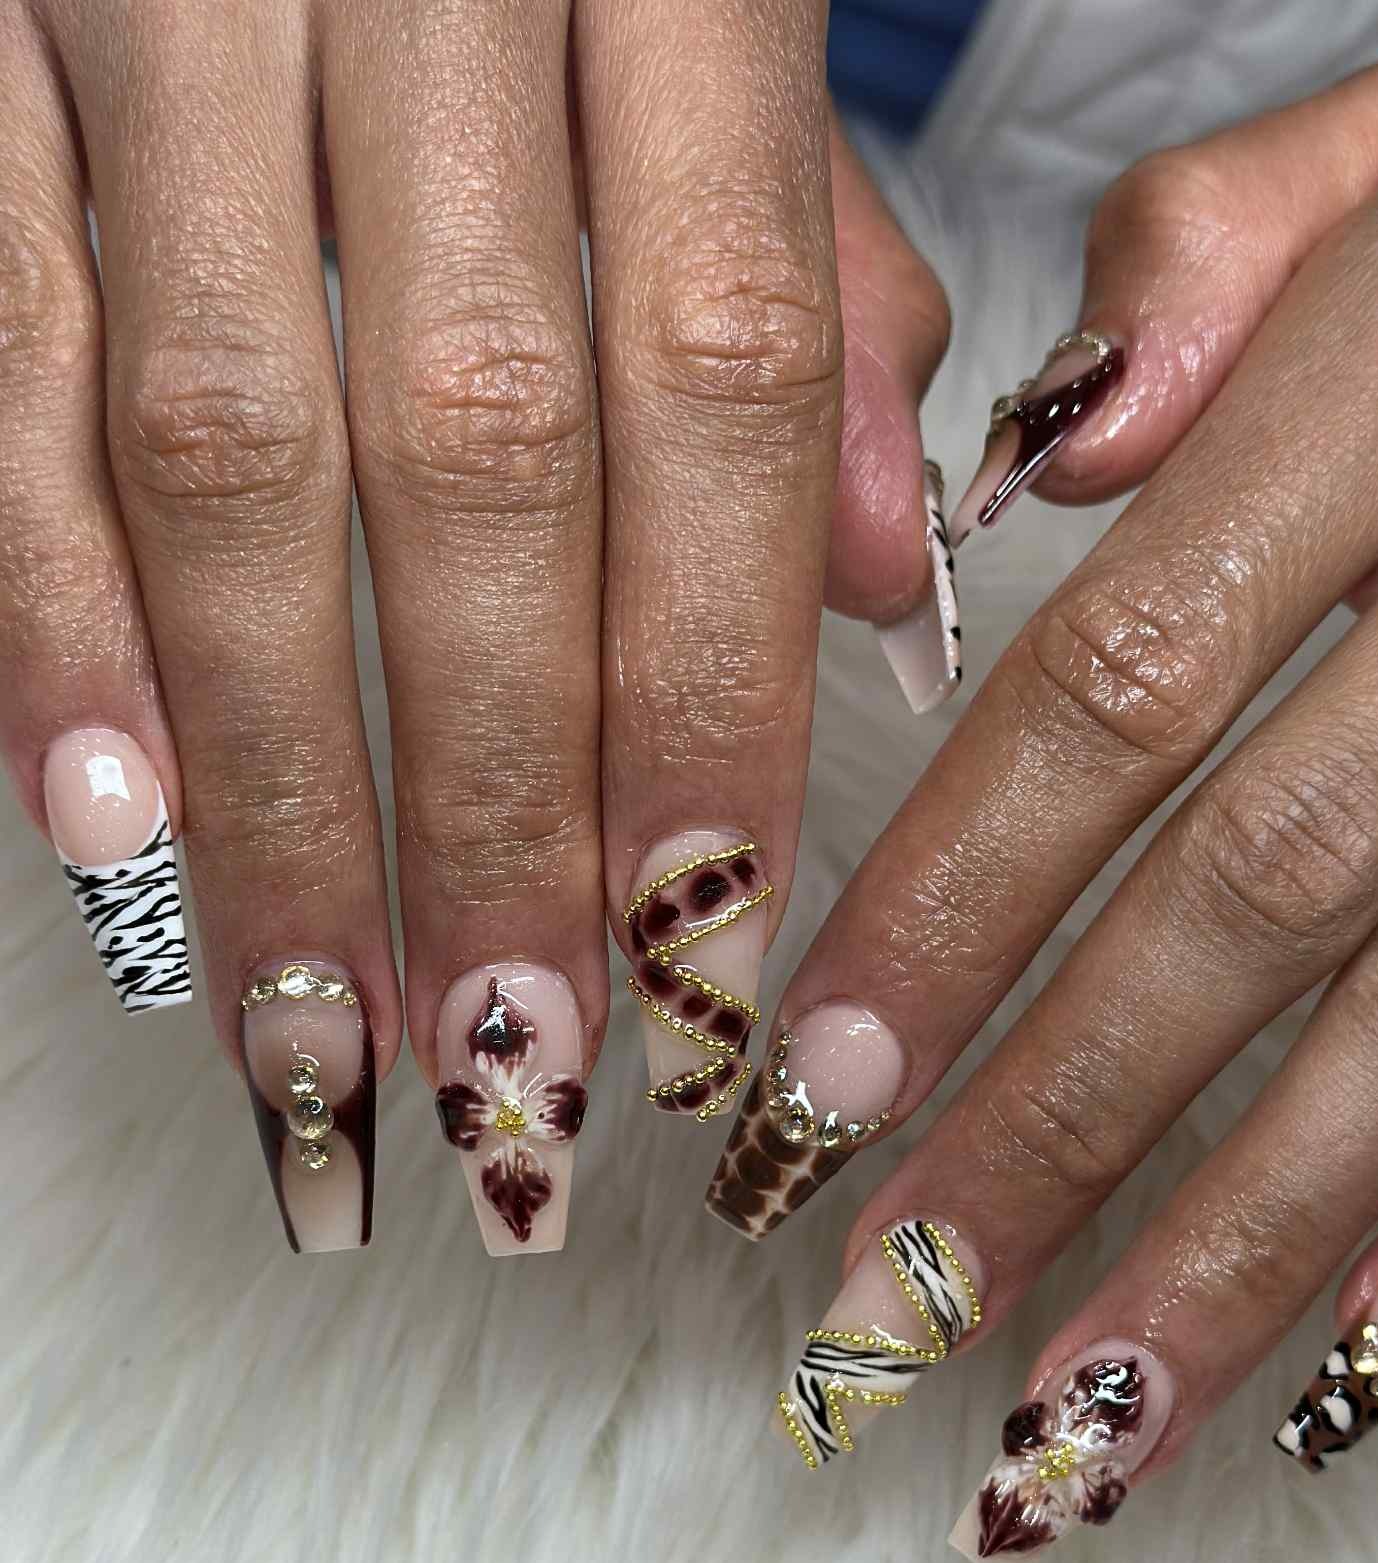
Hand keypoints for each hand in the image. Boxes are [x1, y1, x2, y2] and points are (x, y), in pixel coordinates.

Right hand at [0, 0, 948, 1254]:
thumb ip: (803, 270)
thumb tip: (893, 581)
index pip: (716, 389)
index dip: (712, 693)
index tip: (709, 949)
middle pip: (475, 460)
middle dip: (495, 803)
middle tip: (517, 1077)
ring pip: (223, 446)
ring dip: (274, 780)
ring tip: (319, 1034)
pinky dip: (42, 604)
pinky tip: (100, 825)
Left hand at [705, 42, 1377, 1562]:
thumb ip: (1204, 261)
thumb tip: (1037, 454)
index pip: (1123, 680)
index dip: (959, 901)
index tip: (816, 1084)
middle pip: (1258, 890)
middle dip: (1062, 1121)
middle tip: (893, 1303)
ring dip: (1250, 1241)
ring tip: (1077, 1423)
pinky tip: (1361, 1364)